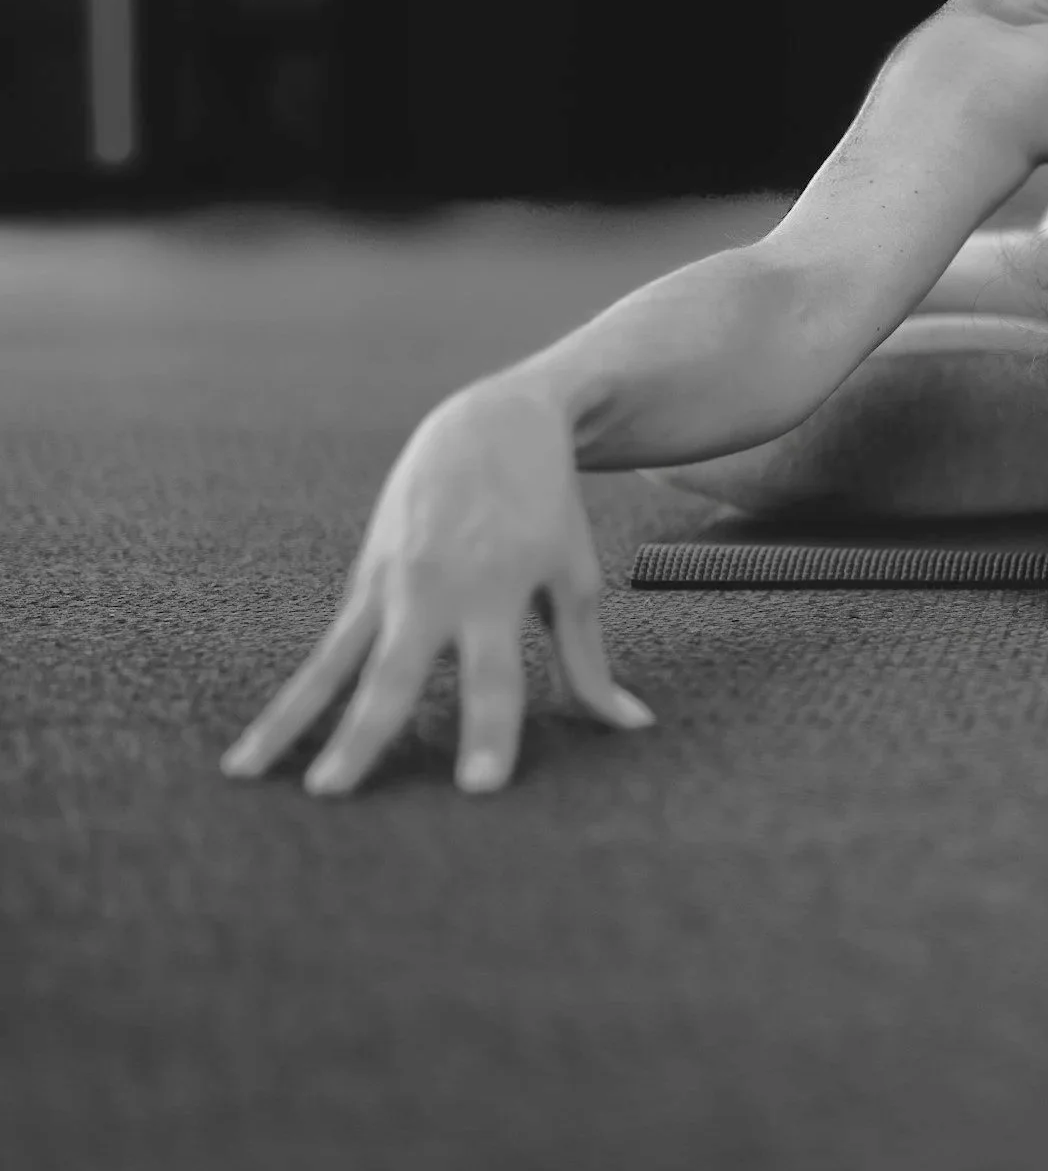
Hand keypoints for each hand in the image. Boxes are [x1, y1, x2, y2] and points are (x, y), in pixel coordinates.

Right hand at [221, 383, 654, 796]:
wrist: (489, 422)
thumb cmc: (547, 507)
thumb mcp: (575, 576)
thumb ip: (589, 658)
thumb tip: (634, 726)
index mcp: (498, 589)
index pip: (495, 676)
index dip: (490, 731)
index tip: (479, 788)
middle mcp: (434, 588)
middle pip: (396, 673)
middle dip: (364, 734)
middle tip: (334, 791)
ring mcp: (389, 583)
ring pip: (333, 663)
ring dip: (289, 721)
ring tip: (248, 774)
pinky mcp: (363, 580)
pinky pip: (326, 648)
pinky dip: (293, 696)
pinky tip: (260, 744)